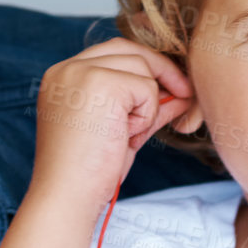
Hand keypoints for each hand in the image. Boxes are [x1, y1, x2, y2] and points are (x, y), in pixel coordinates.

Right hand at [29, 38, 198, 210]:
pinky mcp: (101, 84)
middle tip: (185, 96)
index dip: (145, 69)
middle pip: (128, 49)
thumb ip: (144, 104)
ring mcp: (81, 73)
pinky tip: (126, 138)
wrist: (69, 198)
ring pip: (142, 68)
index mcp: (62, 77)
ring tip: (129, 135)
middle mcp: (67, 69)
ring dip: (148, 104)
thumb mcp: (120, 129)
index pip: (112, 53)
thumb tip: (181, 90)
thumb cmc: (90, 172)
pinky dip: (147, 116)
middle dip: (161, 71)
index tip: (170, 91)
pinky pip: (147, 88)